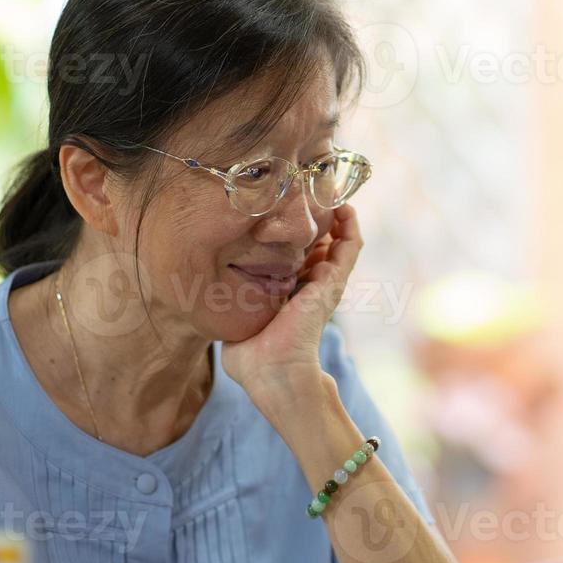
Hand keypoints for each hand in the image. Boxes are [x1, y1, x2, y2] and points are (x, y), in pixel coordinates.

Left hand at [222, 205, 361, 400]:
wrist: (272, 373)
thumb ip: (232, 303)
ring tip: (329, 189)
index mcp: (289, 293)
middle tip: (307, 191)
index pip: (296, 256)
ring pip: (338, 241)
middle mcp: (310, 286)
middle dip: (316, 219)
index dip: (293, 235)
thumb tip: (212, 292)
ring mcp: (325, 284)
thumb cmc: (251, 358)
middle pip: (319, 244)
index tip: (281, 211)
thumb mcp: (238, 321)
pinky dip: (350, 226)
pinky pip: (350, 247)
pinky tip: (343, 206)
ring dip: (336, 216)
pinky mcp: (333, 283)